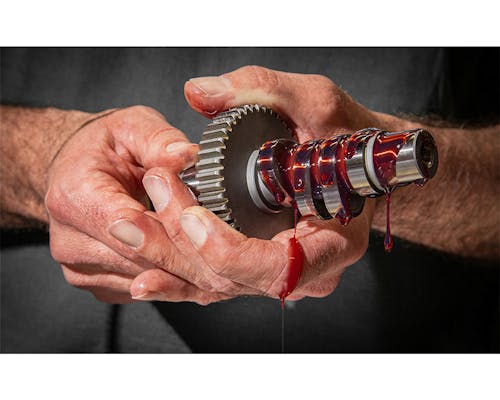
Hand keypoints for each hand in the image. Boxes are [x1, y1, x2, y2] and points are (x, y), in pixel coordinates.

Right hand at [45, 106, 229, 302]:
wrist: (73, 170)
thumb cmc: (101, 149)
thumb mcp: (132, 127)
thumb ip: (159, 141)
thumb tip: (188, 156)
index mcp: (74, 198)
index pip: (131, 228)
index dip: (174, 226)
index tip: (208, 221)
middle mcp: (70, 240)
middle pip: (142, 260)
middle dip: (186, 249)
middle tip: (223, 236)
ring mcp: (81, 268)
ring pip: (147, 280)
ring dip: (181, 266)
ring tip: (207, 244)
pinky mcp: (97, 283)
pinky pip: (142, 288)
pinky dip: (169, 276)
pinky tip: (186, 256)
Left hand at [133, 66, 383, 301]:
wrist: (359, 164)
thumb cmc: (347, 139)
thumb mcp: (316, 103)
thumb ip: (263, 89)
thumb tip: (201, 93)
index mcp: (334, 241)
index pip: (278, 267)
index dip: (229, 250)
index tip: (191, 216)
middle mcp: (307, 270)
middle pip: (235, 279)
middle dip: (182, 248)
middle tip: (146, 203)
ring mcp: (281, 272)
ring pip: (218, 284)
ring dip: (171, 258)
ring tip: (130, 228)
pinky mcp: (259, 265)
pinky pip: (216, 279)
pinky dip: (179, 274)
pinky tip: (144, 272)